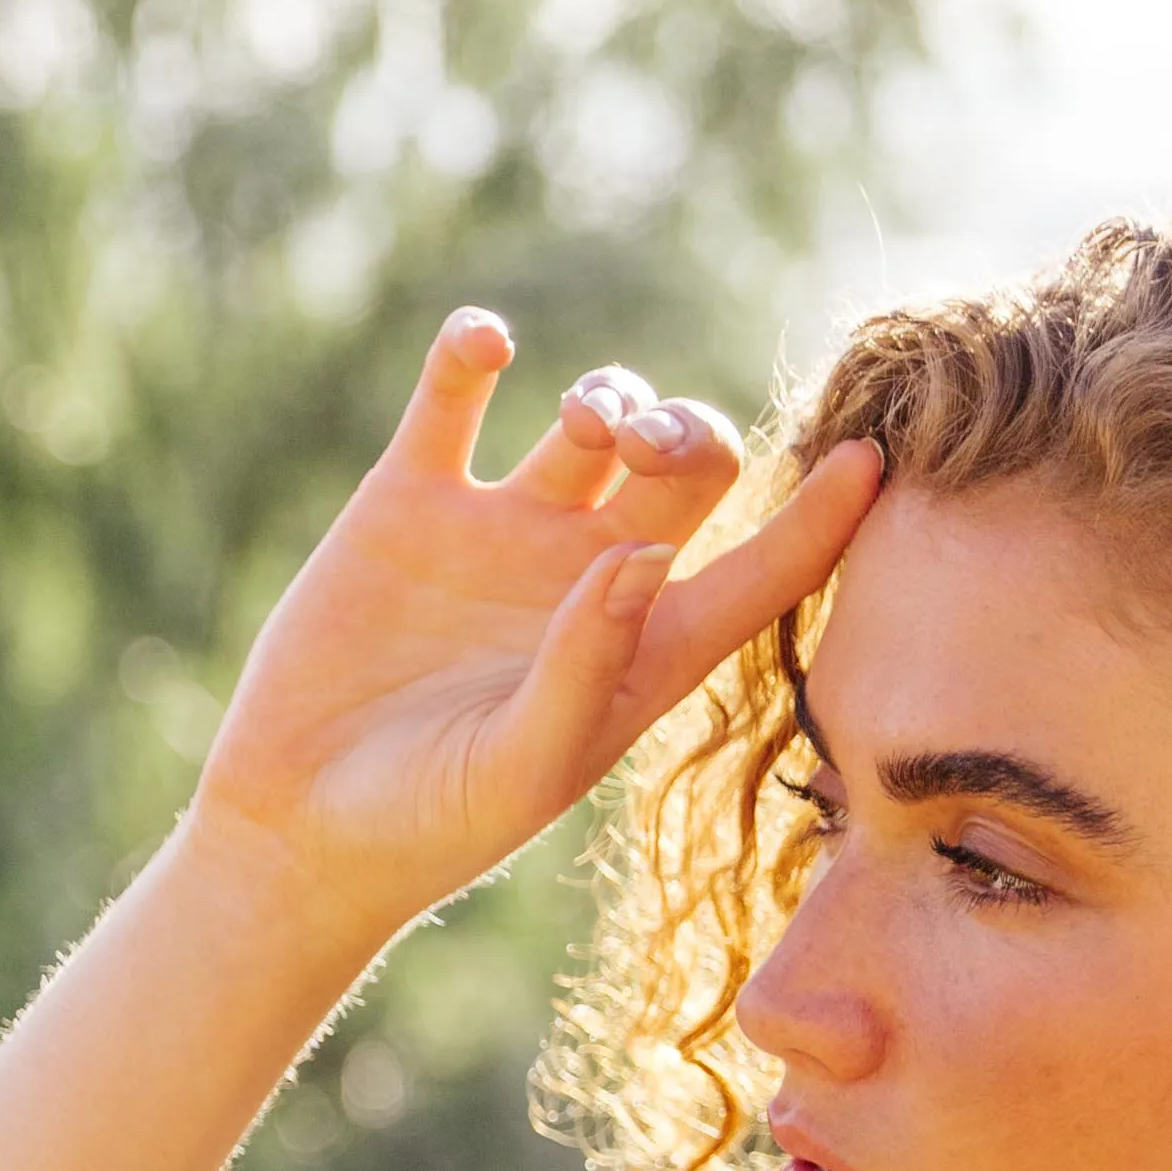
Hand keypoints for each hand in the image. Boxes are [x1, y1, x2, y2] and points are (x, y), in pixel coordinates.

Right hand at [184, 311, 880, 949]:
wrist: (301, 826)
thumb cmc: (429, 827)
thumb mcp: (521, 770)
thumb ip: (587, 670)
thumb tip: (642, 556)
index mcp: (643, 653)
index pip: (762, 572)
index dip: (821, 518)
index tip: (870, 457)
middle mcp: (588, 579)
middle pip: (688, 468)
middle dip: (688, 433)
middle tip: (646, 451)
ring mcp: (503, 532)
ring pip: (595, 419)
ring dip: (608, 394)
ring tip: (584, 423)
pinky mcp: (412, 501)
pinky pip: (455, 394)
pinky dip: (472, 349)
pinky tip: (486, 343)